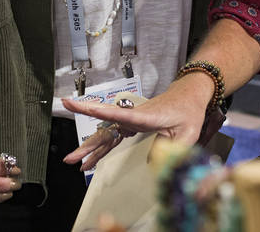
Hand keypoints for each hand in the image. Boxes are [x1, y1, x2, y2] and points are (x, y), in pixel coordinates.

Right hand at [61, 73, 213, 163]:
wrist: (188, 96)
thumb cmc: (188, 111)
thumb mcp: (188, 132)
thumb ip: (171, 148)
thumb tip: (151, 163)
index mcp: (146, 116)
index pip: (119, 114)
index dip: (99, 112)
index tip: (80, 107)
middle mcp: (134, 116)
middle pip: (106, 130)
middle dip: (87, 144)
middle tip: (71, 157)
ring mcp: (130, 120)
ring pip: (106, 135)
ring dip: (90, 148)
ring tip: (74, 161)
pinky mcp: (131, 125)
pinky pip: (112, 139)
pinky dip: (100, 150)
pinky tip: (91, 161)